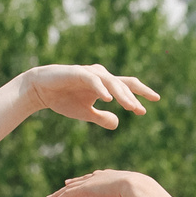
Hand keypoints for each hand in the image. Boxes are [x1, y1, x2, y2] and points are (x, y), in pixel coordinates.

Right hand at [25, 64, 160, 129]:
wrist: (40, 89)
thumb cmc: (63, 99)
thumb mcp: (85, 113)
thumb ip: (101, 118)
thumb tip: (118, 123)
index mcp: (104, 85)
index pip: (127, 87)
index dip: (141, 93)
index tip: (155, 101)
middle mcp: (100, 76)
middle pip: (123, 84)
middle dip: (134, 97)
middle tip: (142, 110)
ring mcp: (89, 73)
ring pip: (110, 82)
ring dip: (121, 95)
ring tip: (131, 107)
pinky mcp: (77, 73)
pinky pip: (92, 81)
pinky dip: (101, 89)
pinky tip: (108, 99)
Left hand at [45, 168, 149, 196]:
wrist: (136, 188)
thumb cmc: (135, 196)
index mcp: (108, 178)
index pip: (91, 182)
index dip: (81, 184)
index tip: (73, 185)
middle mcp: (98, 178)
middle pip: (78, 185)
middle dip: (67, 190)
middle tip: (56, 196)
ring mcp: (92, 182)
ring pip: (70, 189)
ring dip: (58, 196)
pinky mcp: (87, 188)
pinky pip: (69, 195)